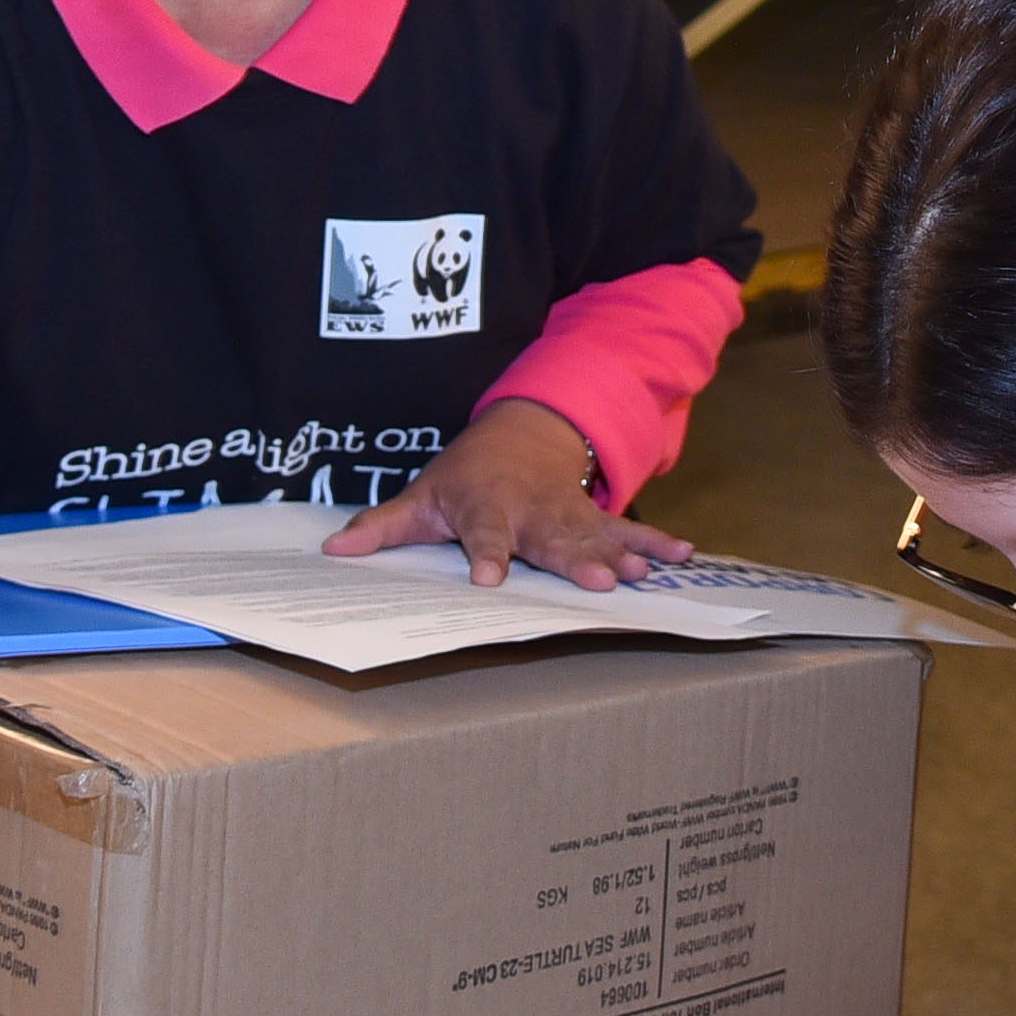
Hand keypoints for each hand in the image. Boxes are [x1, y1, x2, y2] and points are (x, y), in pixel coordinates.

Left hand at [333, 401, 684, 591]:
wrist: (523, 431)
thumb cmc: (466, 476)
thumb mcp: (423, 495)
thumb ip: (383, 527)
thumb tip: (332, 552)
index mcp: (485, 507)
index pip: (484, 534)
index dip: (487, 556)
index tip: (489, 581)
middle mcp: (531, 510)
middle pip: (552, 538)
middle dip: (574, 559)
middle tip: (598, 584)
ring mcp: (569, 513)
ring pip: (595, 535)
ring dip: (620, 555)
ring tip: (643, 575)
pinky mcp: (596, 518)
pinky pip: (628, 530)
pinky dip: (656, 541)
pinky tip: (683, 555)